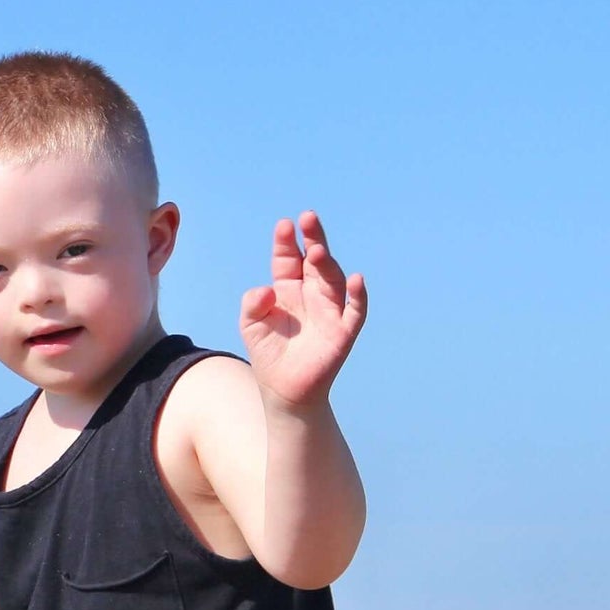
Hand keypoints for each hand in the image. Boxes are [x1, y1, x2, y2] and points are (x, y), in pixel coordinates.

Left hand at [239, 210, 366, 410]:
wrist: (283, 391)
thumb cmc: (268, 355)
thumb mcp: (250, 325)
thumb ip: (252, 304)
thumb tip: (268, 291)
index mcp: (289, 288)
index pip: (290, 258)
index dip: (287, 242)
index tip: (284, 226)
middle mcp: (312, 294)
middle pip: (315, 260)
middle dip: (312, 238)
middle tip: (308, 218)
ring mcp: (330, 311)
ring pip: (334, 279)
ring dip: (327, 262)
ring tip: (317, 249)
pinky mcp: (343, 332)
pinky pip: (355, 311)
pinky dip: (358, 296)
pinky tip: (357, 280)